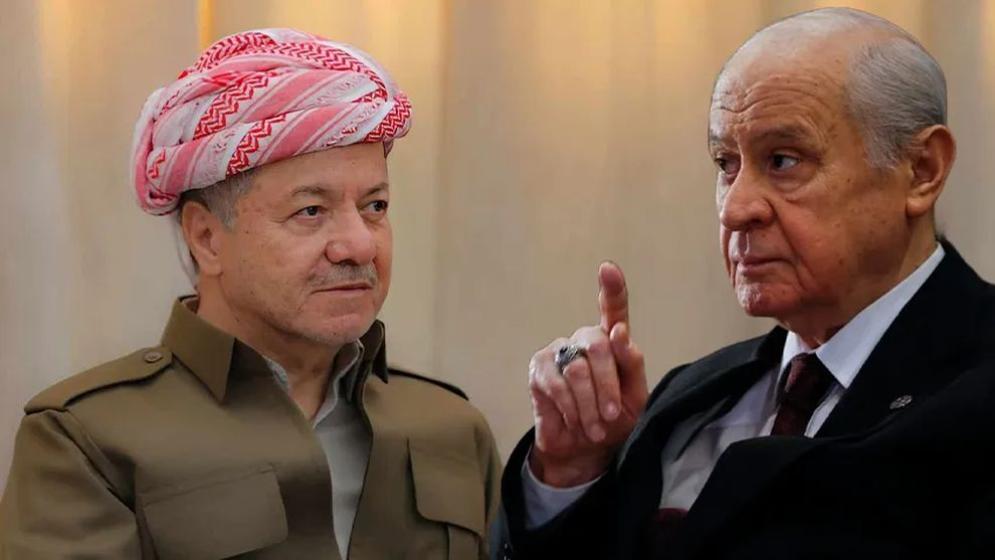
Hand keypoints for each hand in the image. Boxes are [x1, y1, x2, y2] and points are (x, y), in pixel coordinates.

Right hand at [528, 262, 647, 486]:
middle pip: (599, 345)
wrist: (583, 449)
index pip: (613, 309)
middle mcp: (584, 339)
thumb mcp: (635, 397)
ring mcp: (559, 350)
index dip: (612, 289)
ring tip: (594, 425)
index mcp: (612, 341)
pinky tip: (574, 419)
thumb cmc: (613, 420)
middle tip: (612, 416)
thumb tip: (620, 333)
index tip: (608, 269)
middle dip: (608, 387)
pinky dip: (570, 408)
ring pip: (578, 370)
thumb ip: (632, 365)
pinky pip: (557, 384)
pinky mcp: (539, 367)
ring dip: (590, 405)